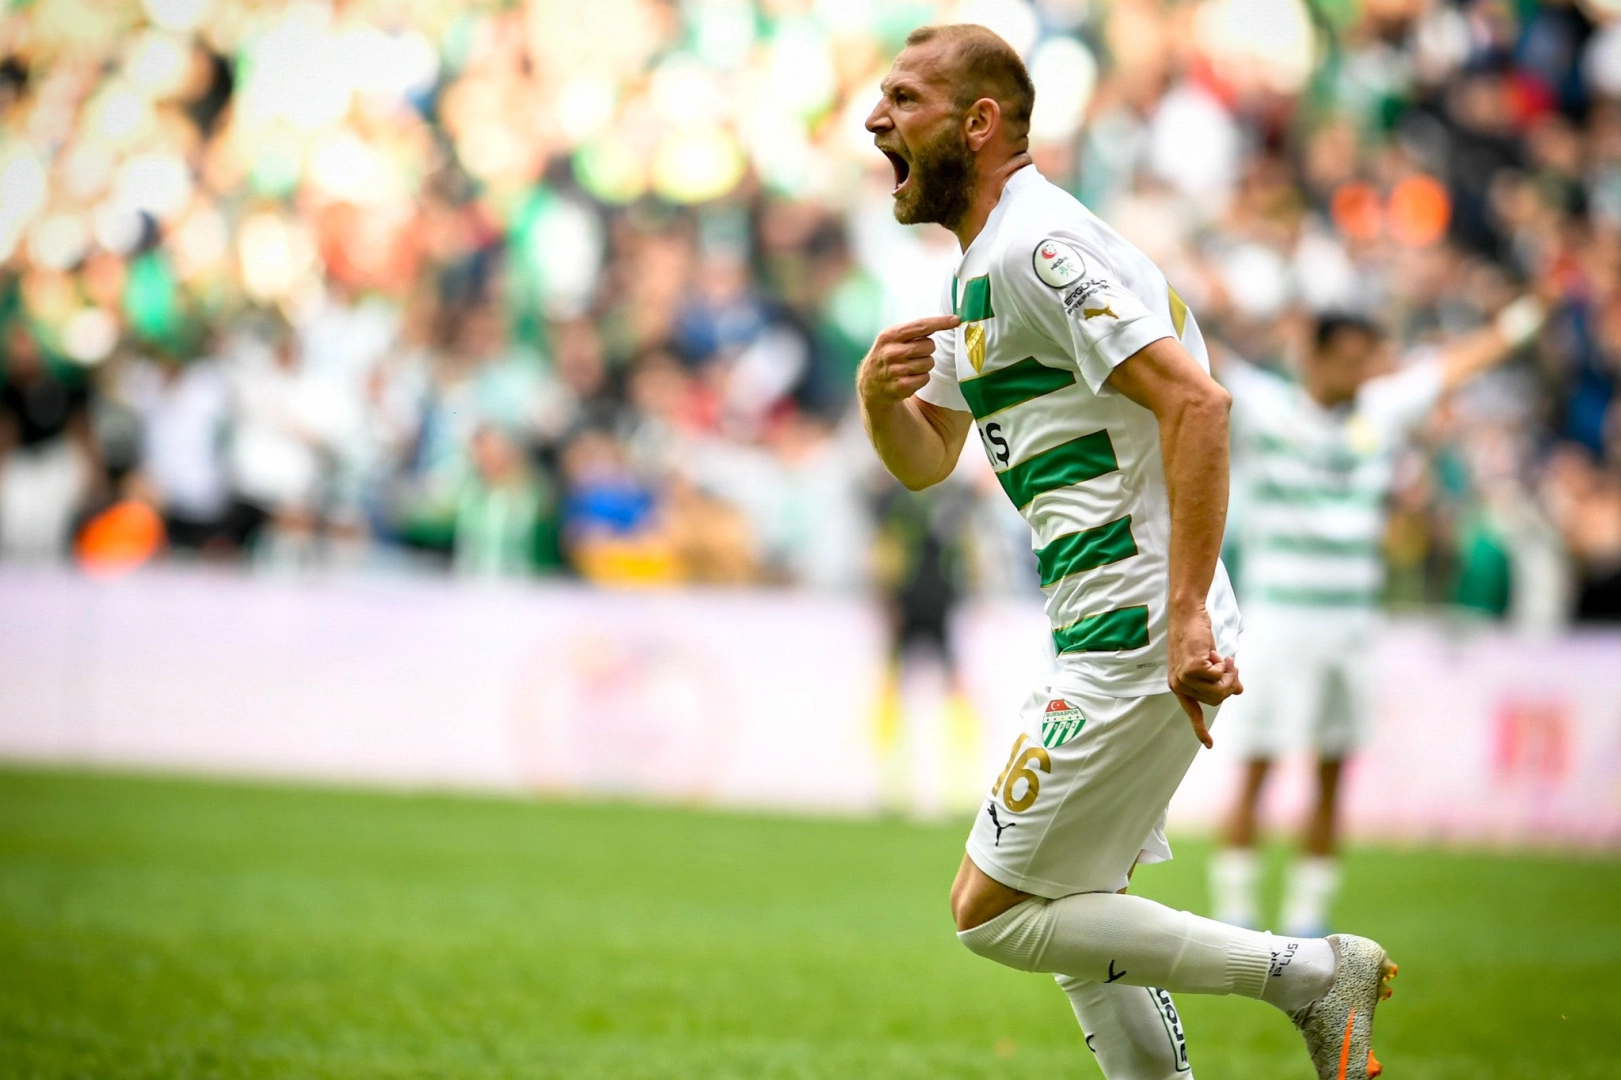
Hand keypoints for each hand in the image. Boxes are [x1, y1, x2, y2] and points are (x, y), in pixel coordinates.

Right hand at [857, 315, 960, 405]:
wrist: (870, 383)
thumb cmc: (888, 355)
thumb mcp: (892, 338)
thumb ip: (913, 330)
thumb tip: (944, 321)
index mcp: (890, 335)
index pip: (921, 326)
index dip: (940, 322)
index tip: (956, 320)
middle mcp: (891, 352)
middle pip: (929, 345)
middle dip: (928, 349)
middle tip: (916, 353)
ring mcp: (895, 370)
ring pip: (929, 363)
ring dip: (925, 364)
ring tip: (911, 366)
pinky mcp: (901, 386)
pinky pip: (925, 378)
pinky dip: (922, 378)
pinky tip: (910, 377)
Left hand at [1166, 604, 1242, 748]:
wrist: (1188, 615)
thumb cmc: (1198, 636)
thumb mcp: (1212, 662)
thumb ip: (1221, 678)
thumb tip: (1238, 692)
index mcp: (1180, 685)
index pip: (1192, 712)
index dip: (1200, 729)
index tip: (1209, 745)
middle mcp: (1178, 685)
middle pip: (1216, 700)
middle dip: (1229, 684)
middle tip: (1231, 666)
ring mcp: (1183, 678)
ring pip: (1218, 691)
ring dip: (1228, 675)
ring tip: (1225, 660)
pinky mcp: (1191, 669)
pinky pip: (1218, 676)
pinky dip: (1223, 665)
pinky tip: (1216, 654)